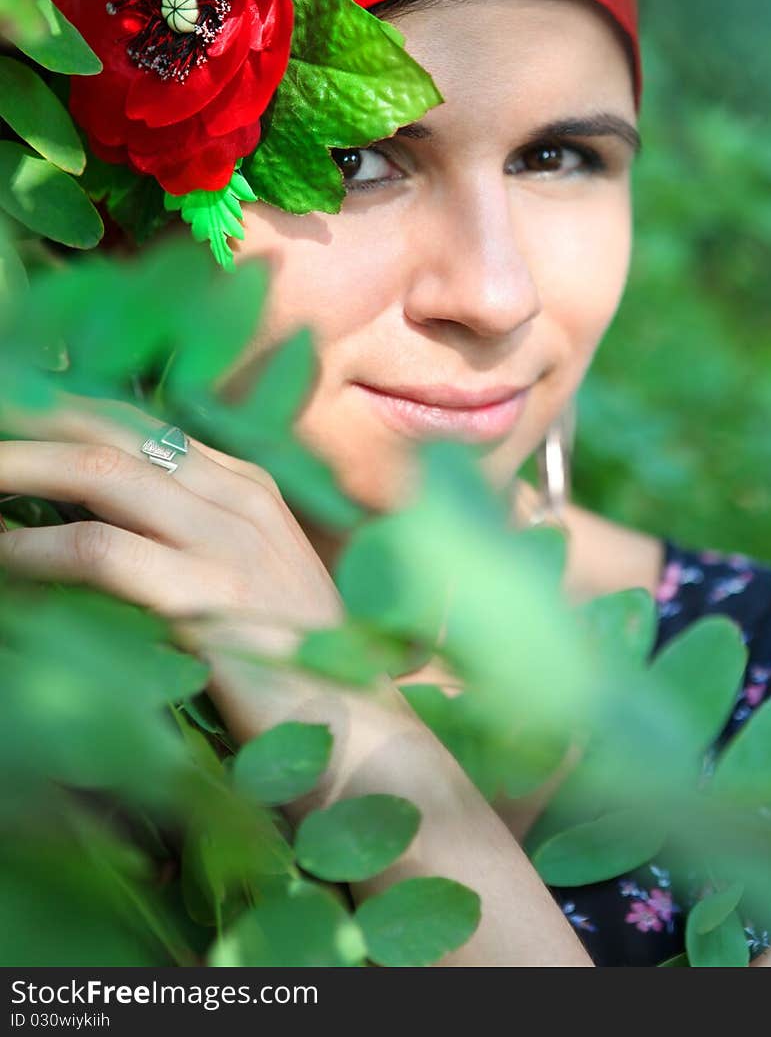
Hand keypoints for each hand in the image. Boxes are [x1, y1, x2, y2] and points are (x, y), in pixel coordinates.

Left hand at [0, 390, 343, 659]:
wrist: (361, 733)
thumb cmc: (296, 668)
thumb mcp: (250, 579)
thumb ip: (192, 537)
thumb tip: (100, 520)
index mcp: (246, 485)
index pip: (139, 423)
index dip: (66, 411)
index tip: (13, 412)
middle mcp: (238, 497)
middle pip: (112, 434)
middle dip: (31, 423)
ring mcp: (228, 543)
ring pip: (101, 474)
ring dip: (21, 469)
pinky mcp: (210, 598)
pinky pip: (102, 553)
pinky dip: (37, 549)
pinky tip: (3, 555)